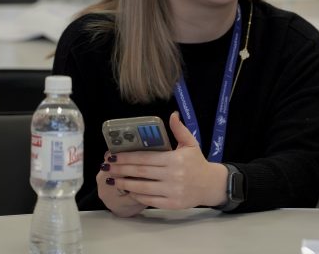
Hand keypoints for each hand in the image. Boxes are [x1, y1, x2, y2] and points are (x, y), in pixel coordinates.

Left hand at [100, 111, 228, 210]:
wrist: (211, 184)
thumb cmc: (197, 162)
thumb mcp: (191, 143)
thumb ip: (180, 130)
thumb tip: (172, 114)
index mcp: (175, 159)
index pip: (145, 158)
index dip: (127, 157)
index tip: (113, 156)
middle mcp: (172, 175)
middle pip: (141, 172)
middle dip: (121, 169)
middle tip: (107, 167)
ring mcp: (172, 191)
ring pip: (142, 188)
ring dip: (125, 183)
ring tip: (113, 180)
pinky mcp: (172, 203)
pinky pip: (149, 200)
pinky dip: (137, 195)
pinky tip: (129, 190)